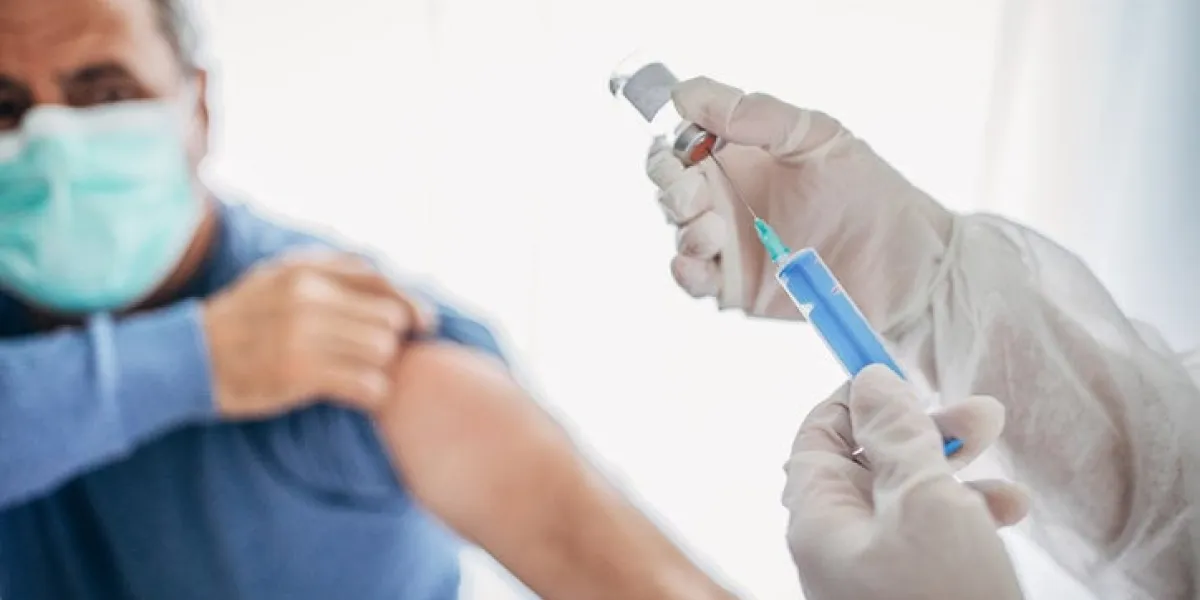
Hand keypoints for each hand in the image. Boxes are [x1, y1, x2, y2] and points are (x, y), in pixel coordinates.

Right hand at [202, 251, 435, 418]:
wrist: (187, 358)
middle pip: (388, 319)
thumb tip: (387, 281)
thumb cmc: (243, 319)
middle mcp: (307, 297)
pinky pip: (366, 384)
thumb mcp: (278, 277)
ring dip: (381, 367)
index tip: (424, 324)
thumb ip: (329, 272)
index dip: (411, 304)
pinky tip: (362, 395)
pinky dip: (373, 393)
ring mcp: (303, 334)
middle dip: (390, 340)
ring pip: (382, 351)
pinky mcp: (300, 373)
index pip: (381, 282)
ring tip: (362, 374)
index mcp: (306, 270)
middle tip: (376, 356)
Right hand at [645, 77, 953, 325]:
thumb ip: (756, 114)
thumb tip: (688, 95)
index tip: (686, 141)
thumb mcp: (818, 136)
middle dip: (670, 184)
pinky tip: (701, 262)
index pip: (682, 142)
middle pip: (669, 185)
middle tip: (696, 190)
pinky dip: (685, 270)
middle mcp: (728, 197)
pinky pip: (692, 278)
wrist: (908, 264)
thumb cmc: (870, 193)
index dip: (672, 140)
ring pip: (678, 231)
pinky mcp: (736, 286)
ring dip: (684, 227)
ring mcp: (730, 243)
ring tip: (715, 228)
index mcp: (741, 155)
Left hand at [782, 365, 1028, 599]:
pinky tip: (1012, 508)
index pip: (820, 436)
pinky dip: (972, 516)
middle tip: (983, 413)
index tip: (901, 374)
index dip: (858, 399)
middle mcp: (841, 543)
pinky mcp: (915, 587)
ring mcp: (876, 568)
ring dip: (959, 468)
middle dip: (927, 429)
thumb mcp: (923, 500)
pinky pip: (936, 539)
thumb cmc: (939, 594)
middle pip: (872, 461)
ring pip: (911, 496)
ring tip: (1001, 448)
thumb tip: (871, 380)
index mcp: (821, 518)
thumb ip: (897, 435)